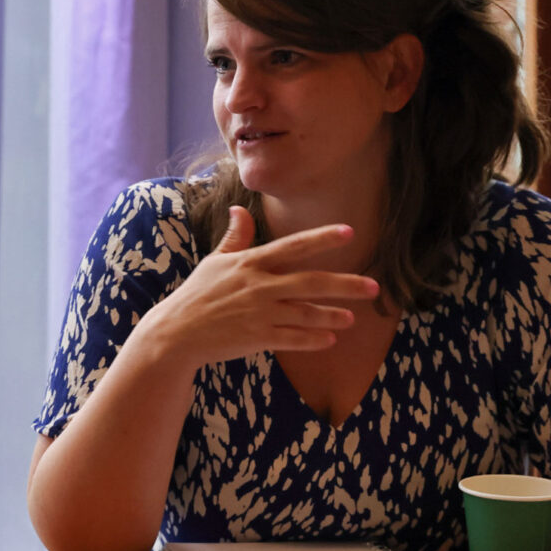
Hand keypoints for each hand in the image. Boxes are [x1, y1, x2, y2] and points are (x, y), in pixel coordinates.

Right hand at [148, 206, 380, 366]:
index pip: (293, 246)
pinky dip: (313, 339)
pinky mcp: (257, 337)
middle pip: (310, 282)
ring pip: (306, 313)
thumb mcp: (215, 262)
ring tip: (352, 317)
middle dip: (345, 284)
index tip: (349, 232)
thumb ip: (235, 238)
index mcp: (250, 263)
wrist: (177, 333)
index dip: (322, 238)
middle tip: (373, 286)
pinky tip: (330, 339)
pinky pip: (293, 338)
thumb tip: (240, 210)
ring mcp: (259, 313)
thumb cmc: (196, 294)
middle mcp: (259, 286)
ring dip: (332, 315)